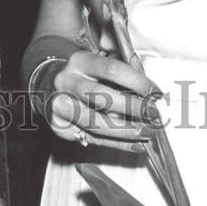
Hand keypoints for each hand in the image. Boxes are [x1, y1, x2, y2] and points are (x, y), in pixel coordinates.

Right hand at [46, 50, 160, 151]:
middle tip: (155, 115)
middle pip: (102, 97)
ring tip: (148, 133)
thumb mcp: (101, 65)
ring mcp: (59, 104)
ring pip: (95, 122)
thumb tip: (152, 94)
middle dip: (133, 108)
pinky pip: (92, 139)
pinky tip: (137, 144)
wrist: (50, 87)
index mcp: (81, 61)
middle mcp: (67, 81)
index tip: (156, 93)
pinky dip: (118, 144)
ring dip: (127, 131)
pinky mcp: (59, 126)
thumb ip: (125, 74)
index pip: (112, 69)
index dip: (137, 82)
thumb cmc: (86, 77)